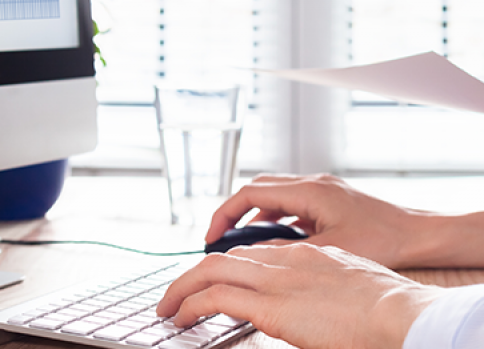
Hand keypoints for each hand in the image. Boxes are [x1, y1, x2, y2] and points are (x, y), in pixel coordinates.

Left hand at [157, 244, 443, 348]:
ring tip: (168, 307)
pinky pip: (214, 298)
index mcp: (306, 256)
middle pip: (225, 258)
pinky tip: (181, 318)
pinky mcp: (269, 305)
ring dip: (182, 288)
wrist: (403, 315)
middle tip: (177, 293)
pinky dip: (190, 304)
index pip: (253, 255)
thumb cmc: (390, 311)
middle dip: (194, 274)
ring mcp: (275, 279)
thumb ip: (323, 292)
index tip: (214, 282)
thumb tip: (313, 312)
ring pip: (210, 271)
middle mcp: (285, 260)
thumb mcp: (350, 289)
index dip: (228, 268)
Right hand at [205, 174, 425, 268]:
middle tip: (220, 236)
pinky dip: (275, 216)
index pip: (250, 193)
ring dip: (255, 214)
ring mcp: (321, 189)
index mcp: (308, 191)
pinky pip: (290, 201)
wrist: (420, 234)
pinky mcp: (329, 199)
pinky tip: (276, 238)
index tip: (213, 235)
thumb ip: (287, 250)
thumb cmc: (384, 239)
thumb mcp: (328, 249)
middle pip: (257, 188)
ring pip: (273, 194)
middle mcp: (312, 183)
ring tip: (243, 240)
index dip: (225, 214)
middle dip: (234, 211)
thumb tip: (254, 256)